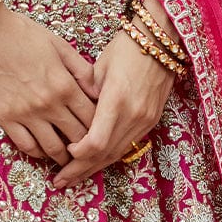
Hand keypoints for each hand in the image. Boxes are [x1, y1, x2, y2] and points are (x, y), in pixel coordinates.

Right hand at [0, 4, 97, 168]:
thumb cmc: (22, 32)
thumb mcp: (59, 45)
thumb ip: (82, 70)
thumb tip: (99, 93)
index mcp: (65, 85)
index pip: (93, 118)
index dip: (99, 127)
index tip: (99, 129)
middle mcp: (49, 104)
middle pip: (77, 137)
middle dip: (86, 144)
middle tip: (87, 146)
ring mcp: (26, 113)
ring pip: (53, 148)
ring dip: (64, 155)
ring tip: (67, 154)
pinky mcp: (6, 118)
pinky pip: (26, 146)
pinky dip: (38, 153)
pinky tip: (43, 149)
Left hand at [52, 24, 174, 188]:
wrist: (161, 40)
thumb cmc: (125, 47)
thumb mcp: (99, 66)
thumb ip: (85, 92)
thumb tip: (70, 113)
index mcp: (116, 100)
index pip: (96, 142)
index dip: (78, 154)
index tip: (64, 152)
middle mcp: (133, 115)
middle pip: (105, 155)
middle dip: (81, 170)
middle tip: (60, 182)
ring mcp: (145, 120)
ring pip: (117, 154)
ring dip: (94, 168)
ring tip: (73, 178)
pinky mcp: (151, 121)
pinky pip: (127, 145)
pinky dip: (109, 156)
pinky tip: (94, 161)